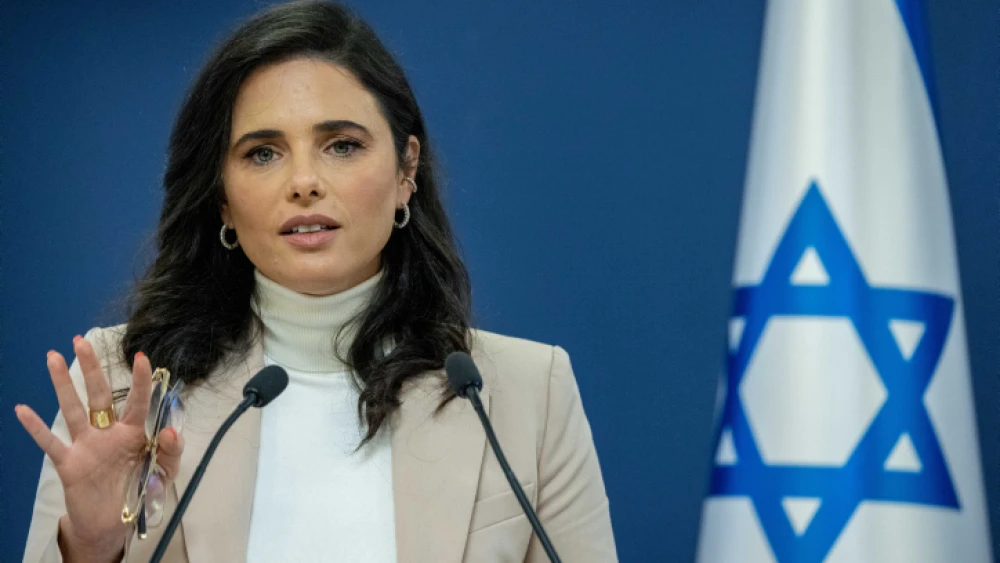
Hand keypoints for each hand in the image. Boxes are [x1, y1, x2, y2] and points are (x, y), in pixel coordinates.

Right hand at [16, 335, 184, 561]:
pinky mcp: (69, 464)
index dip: (140, 381)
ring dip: (62, 385)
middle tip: (81, 340)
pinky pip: (51, 443)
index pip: (138, 401)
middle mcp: (108, 433)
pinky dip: (36, 428)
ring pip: (73, 410)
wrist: (114, 523)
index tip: (141, 357)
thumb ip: (171, 451)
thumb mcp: (165, 473)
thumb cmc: (140, 491)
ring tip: (52, 357)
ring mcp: (86, 446)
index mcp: (134, 433)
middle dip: (91, 368)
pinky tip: (22, 409)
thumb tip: (169, 430)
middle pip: (99, 395)